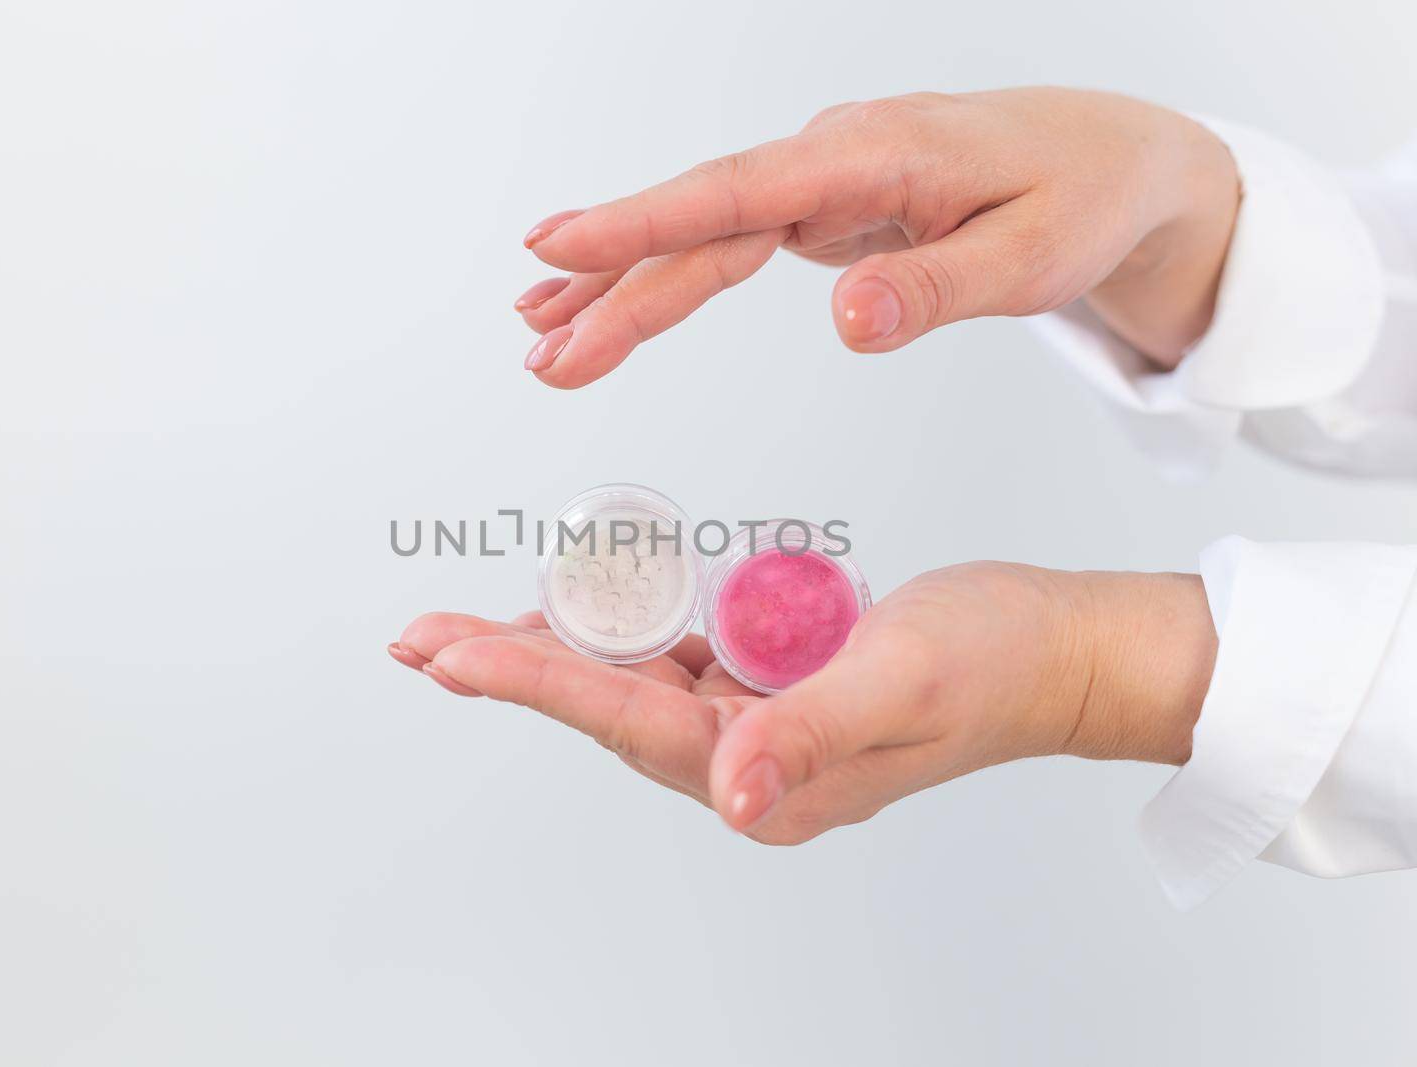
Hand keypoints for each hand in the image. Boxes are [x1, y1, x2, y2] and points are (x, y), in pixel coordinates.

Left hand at [390, 563, 1216, 842]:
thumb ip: (810, 735)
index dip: (535, 683)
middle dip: (511, 668)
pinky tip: (580, 606)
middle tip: (421, 639)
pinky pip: (677, 657)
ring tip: (466, 627)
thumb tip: (729, 790)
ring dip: (552, 649)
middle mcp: (749, 763)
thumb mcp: (901, 683)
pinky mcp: (769, 687)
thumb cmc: (995, 664)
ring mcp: (757, 725)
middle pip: (605, 708)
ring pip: (629, 682)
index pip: (627, 724)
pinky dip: (622, 628)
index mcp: (768, 781)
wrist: (1056, 649)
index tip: (452, 654)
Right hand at [515, 87, 1238, 386]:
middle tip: (542, 352)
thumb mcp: (1034, 257)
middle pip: (701, 225)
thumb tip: (845, 325)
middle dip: (614, 286)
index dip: (645, 222)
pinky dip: (665, 277)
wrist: (1118, 164)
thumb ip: (936, 286)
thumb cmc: (1083, 199)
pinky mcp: (823, 211)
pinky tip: (611, 301)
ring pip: (701, 236)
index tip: (561, 244)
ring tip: (542, 339)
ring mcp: (821, 183)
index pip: (740, 192)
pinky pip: (725, 246)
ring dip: (621, 287)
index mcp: (876, 154)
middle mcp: (832, 158)